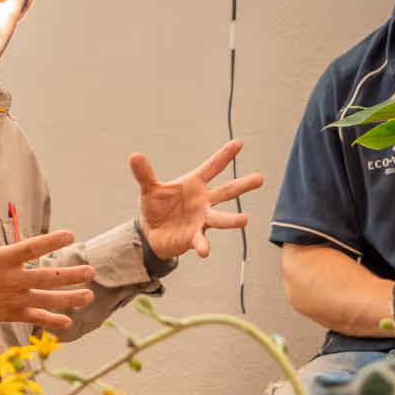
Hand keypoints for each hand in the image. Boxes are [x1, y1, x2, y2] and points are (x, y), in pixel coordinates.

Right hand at [0, 196, 95, 332]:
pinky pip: (33, 318)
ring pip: (45, 301)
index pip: (29, 248)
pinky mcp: (9, 313)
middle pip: (45, 278)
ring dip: (69, 299)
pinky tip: (68, 321)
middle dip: (70, 275)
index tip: (70, 235)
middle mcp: (8, 280)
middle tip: (91, 271)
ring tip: (89, 295)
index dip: (50, 241)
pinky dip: (51, 321)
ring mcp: (10, 299)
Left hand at [131, 139, 263, 259]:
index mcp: (194, 184)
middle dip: (243, 185)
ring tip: (244, 219)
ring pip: (220, 218)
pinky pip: (200, 240)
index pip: (212, 167)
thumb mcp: (149, 188)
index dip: (224, 156)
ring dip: (231, 219)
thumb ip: (144, 174)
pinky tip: (204, 251)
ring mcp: (201, 219)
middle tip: (260, 178)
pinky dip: (202, 245)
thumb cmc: (157, 207)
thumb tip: (134, 156)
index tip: (238, 143)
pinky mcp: (194, 236)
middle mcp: (203, 201)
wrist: (152, 233)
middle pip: (227, 191)